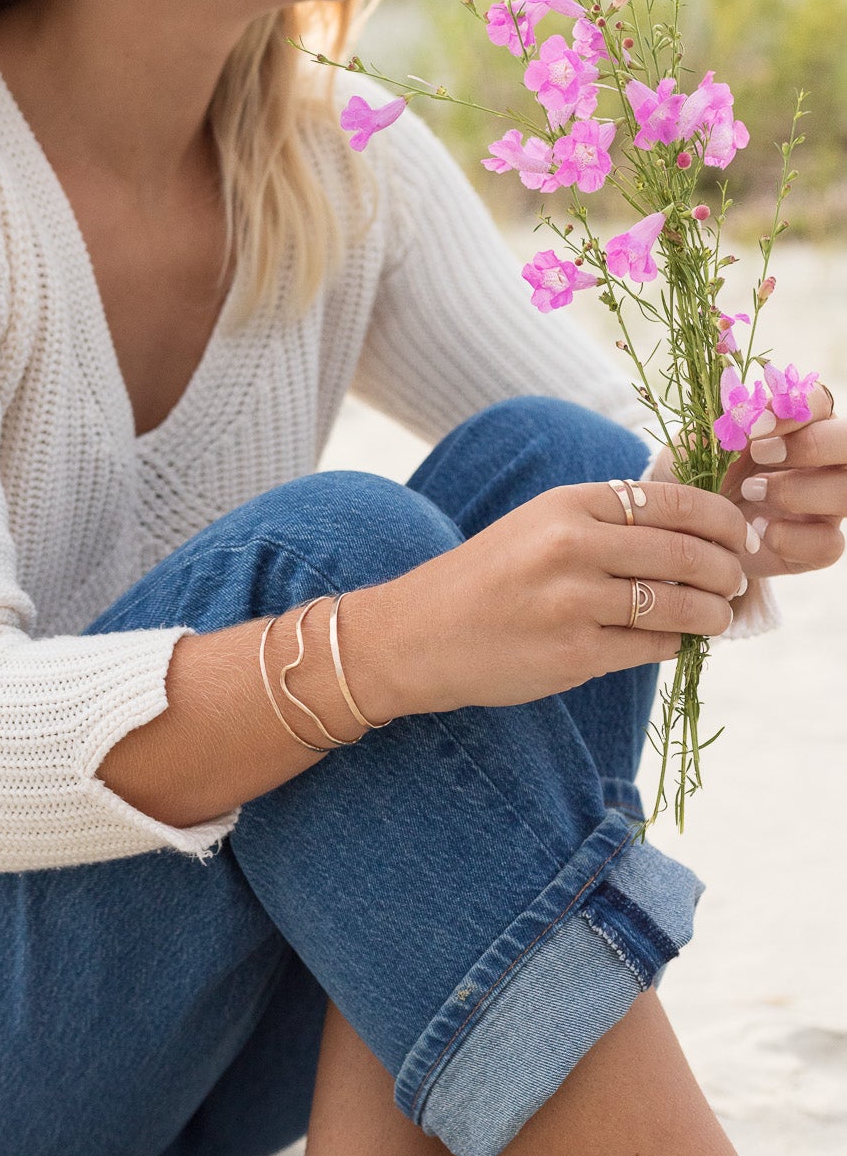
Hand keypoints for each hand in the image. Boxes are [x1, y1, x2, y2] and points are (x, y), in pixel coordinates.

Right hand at [385, 477, 750, 714]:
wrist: (417, 634)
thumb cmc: (487, 579)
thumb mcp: (539, 524)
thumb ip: (606, 520)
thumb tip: (694, 530)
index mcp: (567, 503)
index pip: (674, 501)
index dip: (722, 520)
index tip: (739, 537)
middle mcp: (572, 545)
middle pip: (686, 554)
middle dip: (727, 572)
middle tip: (737, 583)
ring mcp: (573, 601)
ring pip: (679, 606)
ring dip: (712, 614)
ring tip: (717, 617)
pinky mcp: (575, 654)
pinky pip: (652, 647)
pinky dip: (674, 644)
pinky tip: (671, 641)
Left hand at [654, 383, 844, 581]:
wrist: (683, 528)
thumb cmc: (696, 474)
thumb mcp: (698, 445)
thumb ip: (723, 423)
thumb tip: (745, 410)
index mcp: (797, 426)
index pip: (819, 402)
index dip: (794, 409)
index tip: (755, 421)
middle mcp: (821, 463)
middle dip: (813, 445)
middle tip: (761, 454)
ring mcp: (824, 506)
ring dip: (799, 491)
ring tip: (751, 490)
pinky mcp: (816, 546)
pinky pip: (830, 544)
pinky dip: (793, 538)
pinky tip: (758, 531)